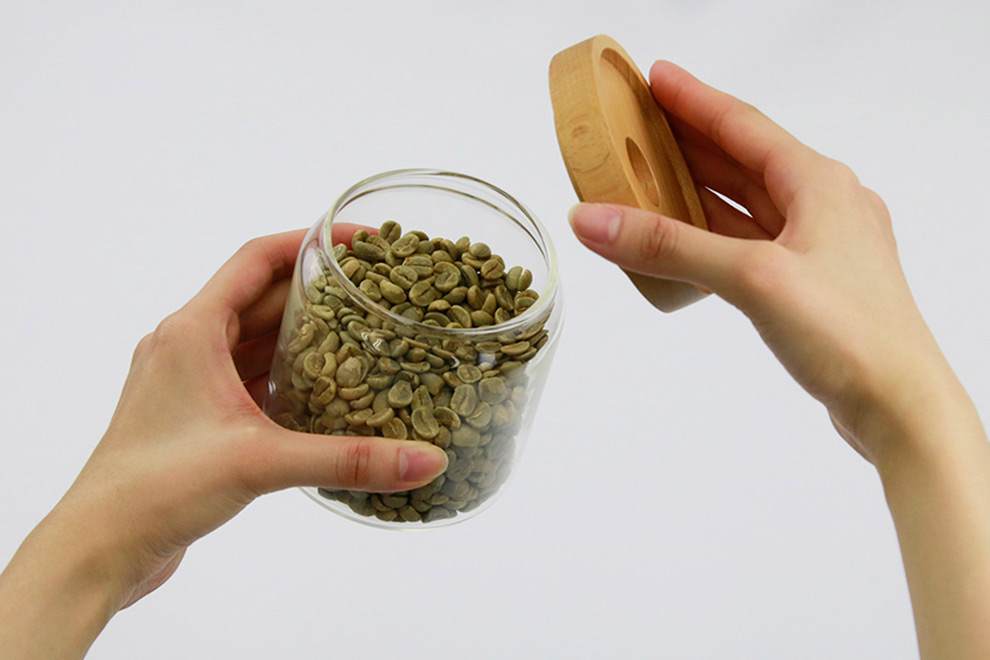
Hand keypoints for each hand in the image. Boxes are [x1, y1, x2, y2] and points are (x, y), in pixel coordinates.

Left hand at [0, 227, 446, 658]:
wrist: (100, 548)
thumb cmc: (156, 490)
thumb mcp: (262, 463)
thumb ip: (349, 459)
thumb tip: (426, 459)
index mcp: (192, 331)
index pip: (256, 259)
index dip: (308, 241)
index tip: (359, 241)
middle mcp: (187, 345)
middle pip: (262, 298)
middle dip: (319, 292)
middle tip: (375, 293)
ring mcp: (189, 381)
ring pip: (255, 340)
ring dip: (304, 336)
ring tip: (363, 336)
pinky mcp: (196, 416)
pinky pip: (249, 377)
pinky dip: (286, 375)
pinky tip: (325, 391)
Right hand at [570, 60, 989, 659]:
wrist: (899, 405)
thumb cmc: (850, 334)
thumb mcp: (752, 278)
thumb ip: (669, 246)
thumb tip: (595, 220)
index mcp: (819, 184)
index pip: (743, 125)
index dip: (693, 99)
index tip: (654, 78)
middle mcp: (822, 206)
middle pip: (742, 159)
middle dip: (689, 140)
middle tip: (640, 123)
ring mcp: (817, 247)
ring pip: (744, 204)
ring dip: (697, 190)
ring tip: (649, 174)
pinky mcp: (808, 284)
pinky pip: (747, 242)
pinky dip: (710, 235)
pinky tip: (683, 239)